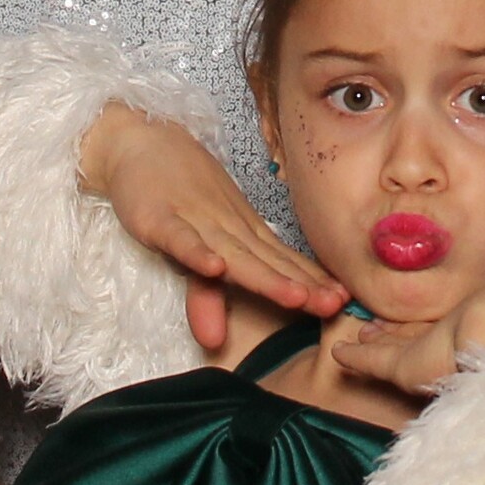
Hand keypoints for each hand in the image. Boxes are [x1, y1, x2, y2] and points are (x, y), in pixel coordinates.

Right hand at [78, 101, 345, 349]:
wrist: (139, 143)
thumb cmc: (176, 195)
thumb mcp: (196, 249)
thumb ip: (205, 294)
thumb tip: (214, 342)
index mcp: (242, 233)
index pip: (282, 262)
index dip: (311, 283)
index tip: (346, 302)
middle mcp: (226, 228)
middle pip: (267, 262)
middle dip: (301, 286)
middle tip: (335, 305)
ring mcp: (194, 222)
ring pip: (234, 253)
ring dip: (265, 276)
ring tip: (295, 297)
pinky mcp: (158, 219)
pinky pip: (180, 238)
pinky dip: (196, 252)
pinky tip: (214, 266)